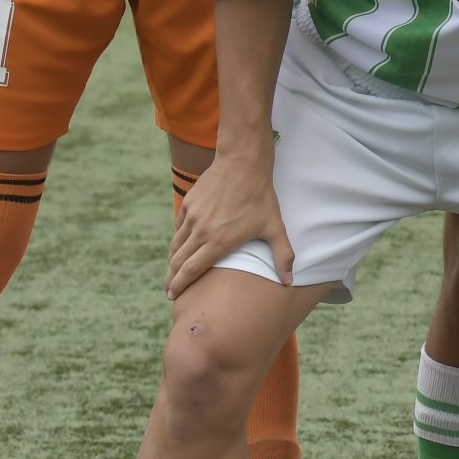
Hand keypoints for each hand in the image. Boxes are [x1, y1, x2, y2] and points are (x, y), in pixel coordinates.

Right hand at [164, 145, 283, 297]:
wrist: (243, 163)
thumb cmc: (261, 197)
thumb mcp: (275, 227)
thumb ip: (282, 256)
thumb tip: (289, 281)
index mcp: (219, 241)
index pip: (192, 270)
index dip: (180, 285)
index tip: (172, 295)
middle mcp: (201, 231)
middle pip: (178, 261)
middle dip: (171, 278)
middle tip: (169, 290)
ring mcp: (192, 217)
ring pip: (176, 245)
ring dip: (172, 261)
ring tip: (172, 272)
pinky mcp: (189, 204)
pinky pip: (179, 227)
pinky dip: (178, 240)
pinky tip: (181, 246)